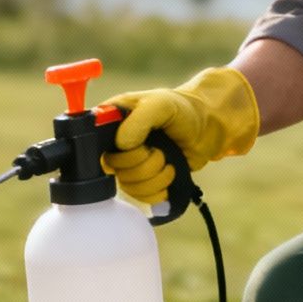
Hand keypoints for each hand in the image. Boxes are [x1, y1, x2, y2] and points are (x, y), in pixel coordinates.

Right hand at [100, 66, 259, 204]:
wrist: (208, 128)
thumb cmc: (183, 110)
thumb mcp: (161, 104)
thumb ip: (139, 119)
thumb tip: (122, 144)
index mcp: (113, 120)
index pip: (94, 144)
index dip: (116, 151)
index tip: (139, 146)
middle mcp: (117, 143)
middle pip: (114, 168)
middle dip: (143, 164)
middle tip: (160, 152)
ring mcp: (131, 163)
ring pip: (128, 185)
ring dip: (154, 178)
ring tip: (168, 163)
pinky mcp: (145, 179)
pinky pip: (140, 197)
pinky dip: (158, 191)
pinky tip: (169, 176)